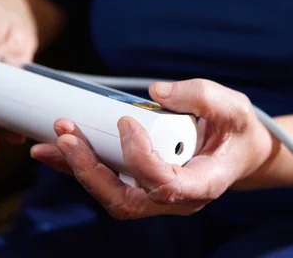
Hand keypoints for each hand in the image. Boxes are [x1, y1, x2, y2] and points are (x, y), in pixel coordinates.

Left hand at [31, 79, 275, 218]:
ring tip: (53, 141)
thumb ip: (201, 95)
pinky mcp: (142, 185)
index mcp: (204, 184)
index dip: (140, 159)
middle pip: (126, 201)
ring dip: (79, 169)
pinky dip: (82, 166)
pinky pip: (109, 183)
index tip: (126, 121)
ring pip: (111, 196)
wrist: (239, 151)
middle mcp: (176, 199)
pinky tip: (60, 147)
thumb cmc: (239, 132)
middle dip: (91, 170)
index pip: (166, 185)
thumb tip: (156, 92)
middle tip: (67, 136)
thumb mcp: (234, 107)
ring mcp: (157, 196)